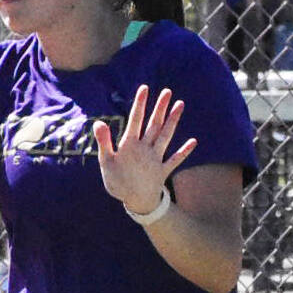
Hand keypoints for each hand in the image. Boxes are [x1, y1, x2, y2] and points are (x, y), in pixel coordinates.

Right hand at [91, 85, 196, 216]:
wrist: (133, 204)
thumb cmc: (117, 183)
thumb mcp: (105, 163)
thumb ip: (104, 142)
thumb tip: (98, 122)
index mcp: (130, 146)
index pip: (135, 120)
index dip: (140, 104)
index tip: (144, 88)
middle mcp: (145, 149)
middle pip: (154, 125)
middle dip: (160, 108)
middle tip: (167, 92)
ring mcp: (156, 159)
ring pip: (166, 136)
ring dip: (173, 121)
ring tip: (181, 105)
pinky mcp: (163, 171)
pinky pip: (176, 160)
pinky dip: (184, 151)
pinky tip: (194, 141)